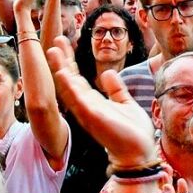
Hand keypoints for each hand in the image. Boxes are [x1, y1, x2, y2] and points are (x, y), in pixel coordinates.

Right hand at [47, 36, 156, 166]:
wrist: (139, 152)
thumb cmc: (132, 132)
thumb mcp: (124, 103)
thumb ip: (115, 89)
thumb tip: (107, 73)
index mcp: (93, 102)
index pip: (77, 78)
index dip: (70, 60)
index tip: (64, 43)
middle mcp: (86, 106)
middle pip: (70, 79)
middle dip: (63, 59)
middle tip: (55, 39)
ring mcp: (87, 112)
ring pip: (69, 87)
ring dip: (60, 69)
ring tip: (52, 50)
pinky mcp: (92, 117)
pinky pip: (77, 99)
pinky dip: (69, 86)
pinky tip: (62, 72)